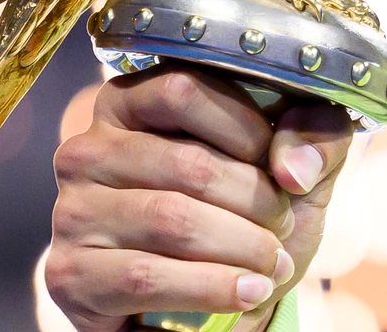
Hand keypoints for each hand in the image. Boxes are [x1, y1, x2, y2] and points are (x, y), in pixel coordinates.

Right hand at [44, 67, 353, 331]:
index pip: (183, 90)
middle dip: (256, 202)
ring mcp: (71, 212)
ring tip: (273, 263)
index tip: (278, 165)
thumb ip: (316, 135)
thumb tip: (293, 166)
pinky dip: (212, 287)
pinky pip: (145, 276)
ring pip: (172, 221)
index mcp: (131, 101)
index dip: (246, 129)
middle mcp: (88, 150)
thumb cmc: (249, 210)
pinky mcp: (69, 273)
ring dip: (243, 247)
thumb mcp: (296, 161)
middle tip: (284, 226)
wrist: (213, 296)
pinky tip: (247, 292)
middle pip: (187, 164)